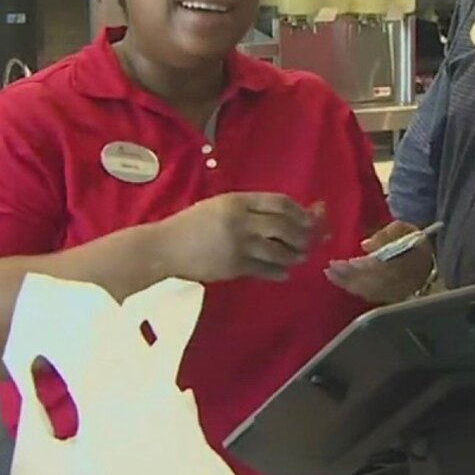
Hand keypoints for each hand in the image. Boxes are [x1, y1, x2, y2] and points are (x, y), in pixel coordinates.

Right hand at [160, 193, 322, 282]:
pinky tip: (284, 273)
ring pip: (279, 251)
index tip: (309, 218)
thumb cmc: (192, 224)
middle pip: (285, 226)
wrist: (164, 247)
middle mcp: (241, 221)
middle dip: (303, 235)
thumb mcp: (220, 206)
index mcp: (238, 201)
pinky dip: (279, 272)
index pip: (279, 202)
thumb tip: (285, 215)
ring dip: (294, 255)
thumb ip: (249, 209)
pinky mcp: (234, 267)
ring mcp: (238, 245)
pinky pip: (265, 270)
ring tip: (299, 258)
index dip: (299, 211)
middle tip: (310, 241)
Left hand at [324, 221, 434, 303]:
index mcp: (407, 263)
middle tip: (328, 270)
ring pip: (371, 292)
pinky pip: (374, 297)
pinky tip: (345, 284)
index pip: (379, 268)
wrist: (432, 255)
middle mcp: (403, 281)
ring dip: (349, 285)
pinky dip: (357, 291)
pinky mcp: (396, 297)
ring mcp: (399, 291)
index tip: (341, 262)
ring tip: (331, 277)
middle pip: (371, 282)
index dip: (358, 267)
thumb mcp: (404, 228)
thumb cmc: (415, 238)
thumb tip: (365, 245)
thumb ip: (387, 234)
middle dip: (348, 277)